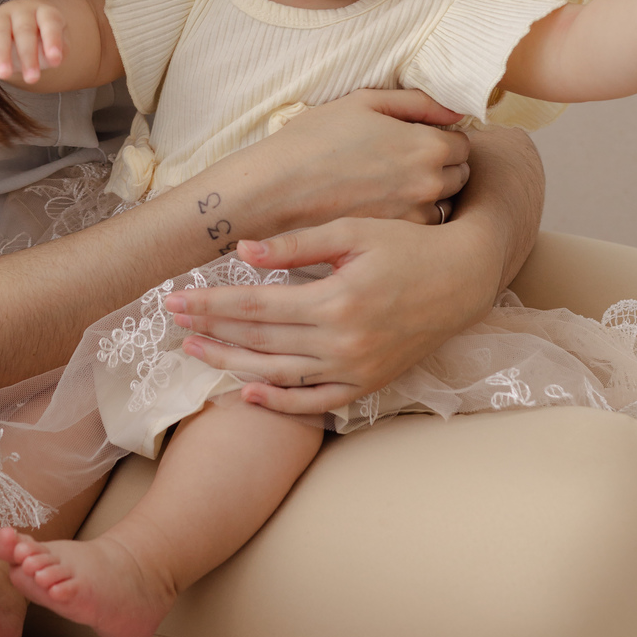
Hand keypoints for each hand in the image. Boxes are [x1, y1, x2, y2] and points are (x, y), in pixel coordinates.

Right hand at [0, 0, 67, 83]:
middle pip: (24, 30)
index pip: (50, 22)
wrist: (22, 31)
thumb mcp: (56, 45)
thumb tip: (52, 60)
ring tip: (5, 75)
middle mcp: (21, 9)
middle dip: (28, 55)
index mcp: (44, 11)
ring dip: (2, 54)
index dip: (53, 41)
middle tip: (32, 79)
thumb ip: (57, 52)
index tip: (55, 61)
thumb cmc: (43, 40)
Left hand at [164, 213, 498, 414]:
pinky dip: (279, 403)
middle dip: (210, 332)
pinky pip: (315, 403)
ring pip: (278, 376)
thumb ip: (297, 245)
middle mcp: (342, 342)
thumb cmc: (408, 246)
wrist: (463, 280)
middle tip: (172, 323)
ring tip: (196, 354)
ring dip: (231, 366)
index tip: (175, 299)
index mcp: (336, 301)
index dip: (210, 304)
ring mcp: (355, 370)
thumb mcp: (354, 232)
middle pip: (259, 342)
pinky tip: (247, 394)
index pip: (255, 307)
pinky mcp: (367, 384)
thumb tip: (243, 250)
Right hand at [247, 89, 470, 228]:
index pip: (463, 144)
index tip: (415, 140)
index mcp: (427, 145)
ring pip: (443, 205)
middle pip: (460, 176)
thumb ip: (417, 102)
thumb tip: (457, 108)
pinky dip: (410, 220)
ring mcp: (415, 217)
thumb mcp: (364, 103)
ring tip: (390, 188)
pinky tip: (381, 209)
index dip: (440, 138)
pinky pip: (421, 229)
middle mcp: (430, 185)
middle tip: (402, 164)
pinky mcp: (397, 242)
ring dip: (428, 196)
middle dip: (440, 167)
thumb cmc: (314, 141)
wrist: (275, 191)